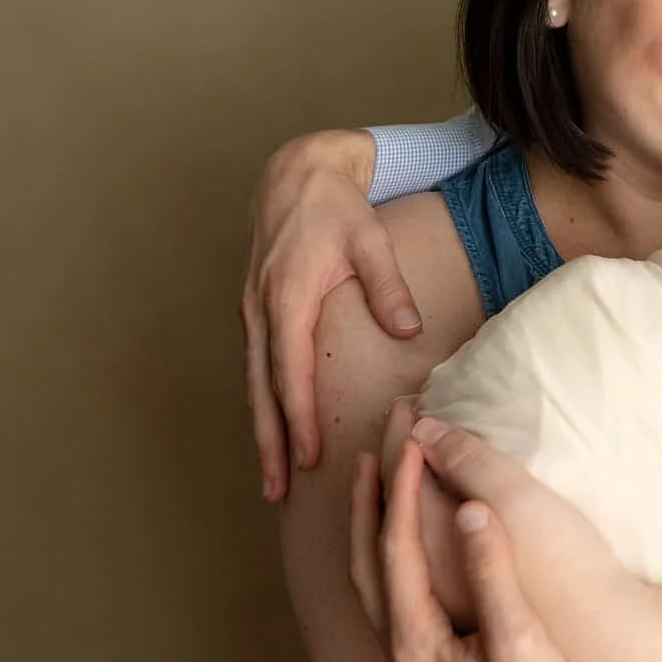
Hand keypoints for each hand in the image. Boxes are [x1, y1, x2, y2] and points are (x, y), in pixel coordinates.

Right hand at [241, 129, 419, 499]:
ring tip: (272, 475)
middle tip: (276, 491)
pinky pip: (257, 364)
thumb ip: (388, 287)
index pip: (290, 372)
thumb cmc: (335, 205)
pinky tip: (274, 425)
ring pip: (254, 381)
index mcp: (287, 297)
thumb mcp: (369, 240)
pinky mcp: (256, 308)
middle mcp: (261, 310)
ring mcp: (253, 310)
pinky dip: (263, 399)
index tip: (308, 458)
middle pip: (262, 390)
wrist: (296, 171)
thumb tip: (408, 331)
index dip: (298, 419)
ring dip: (262, 428)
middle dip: (269, 443)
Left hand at [351, 440, 610, 661]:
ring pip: (375, 582)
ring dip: (375, 528)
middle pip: (367, 564)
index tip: (414, 444)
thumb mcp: (522, 642)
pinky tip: (410, 548)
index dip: (402, 492)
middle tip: (375, 452)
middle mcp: (402, 652)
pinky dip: (391, 556)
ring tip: (382, 488)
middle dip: (369, 504)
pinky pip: (393, 596)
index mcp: (416, 641)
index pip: (396, 549)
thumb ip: (492, 575)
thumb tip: (472, 510)